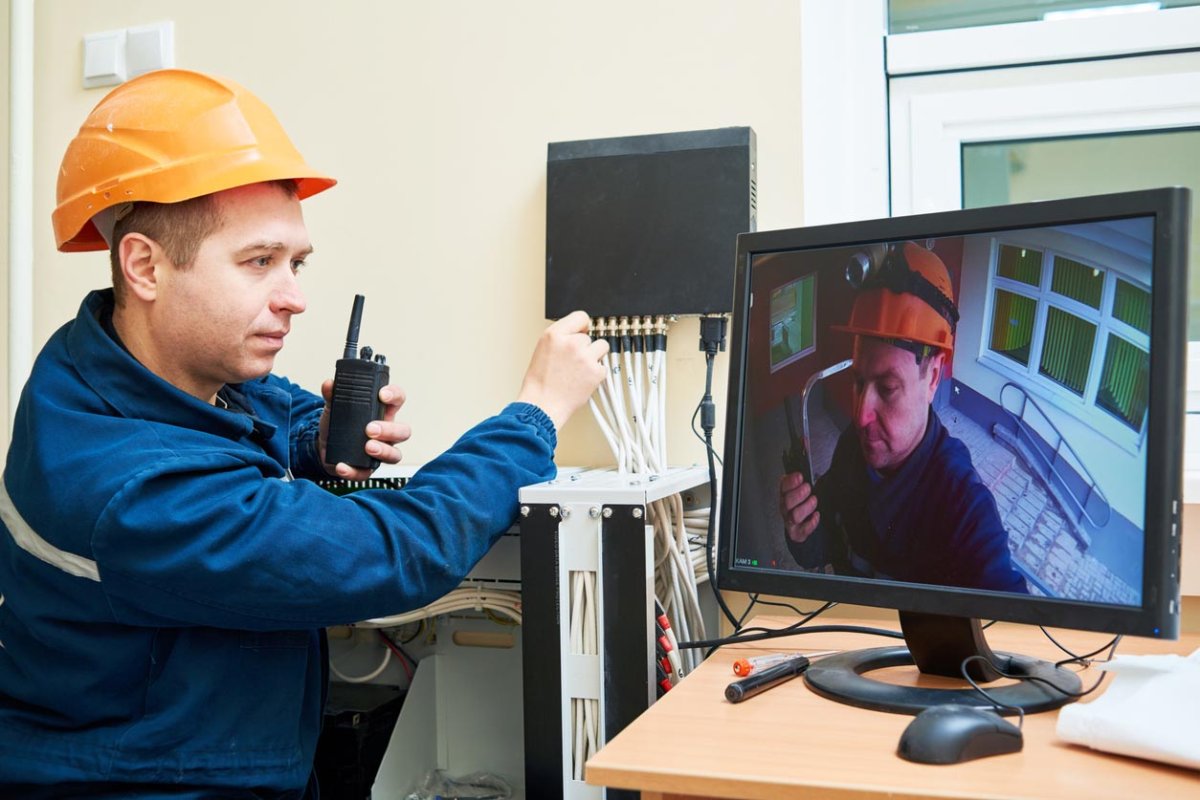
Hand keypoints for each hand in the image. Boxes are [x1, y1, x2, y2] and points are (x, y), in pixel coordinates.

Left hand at [318, 381, 411, 478]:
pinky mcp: (367, 469)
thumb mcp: (334, 407)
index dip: (394, 395)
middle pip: (403, 431)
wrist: (324, 447)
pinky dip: (354, 471)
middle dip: (390, 430)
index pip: (397, 400)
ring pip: (395, 455)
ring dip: (383, 451)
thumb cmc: (339, 425)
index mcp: (382, 413)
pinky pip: (366, 473)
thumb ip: (332, 395)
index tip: (382, 394)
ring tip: (368, 447)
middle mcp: (387, 434)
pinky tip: (343, 465)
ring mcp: (380, 452)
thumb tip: (329, 384)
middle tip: (371, 428)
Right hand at [516, 311, 608, 430]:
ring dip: (595, 357)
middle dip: (585, 347)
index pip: (581, 317)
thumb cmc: (540, 382)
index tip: (583, 332)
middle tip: (573, 362)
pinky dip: (596, 374)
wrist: (542, 405)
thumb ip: (562, 337)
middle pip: (590, 336)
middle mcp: (571, 342)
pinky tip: (583, 380)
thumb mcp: (543, 349)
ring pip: (602, 347)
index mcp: (554, 334)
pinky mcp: (596, 371)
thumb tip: (580, 332)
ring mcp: (585, 357)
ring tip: (580, 370)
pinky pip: (604, 366)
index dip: (583, 326)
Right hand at [779, 472, 819, 543]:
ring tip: (813, 500)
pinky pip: (802, 530)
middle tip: (807, 488)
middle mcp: (786, 507)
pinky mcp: (796, 532)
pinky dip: (810, 523)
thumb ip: (804, 481)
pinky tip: (816, 516)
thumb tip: (814, 465)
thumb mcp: (803, 489)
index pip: (783, 486)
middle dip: (798, 494)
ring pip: (794, 516)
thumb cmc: (803, 505)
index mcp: (786, 494)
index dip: (790, 482)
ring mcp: (790, 520)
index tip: (800, 477)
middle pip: (787, 501)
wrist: (801, 527)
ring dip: (805, 507)